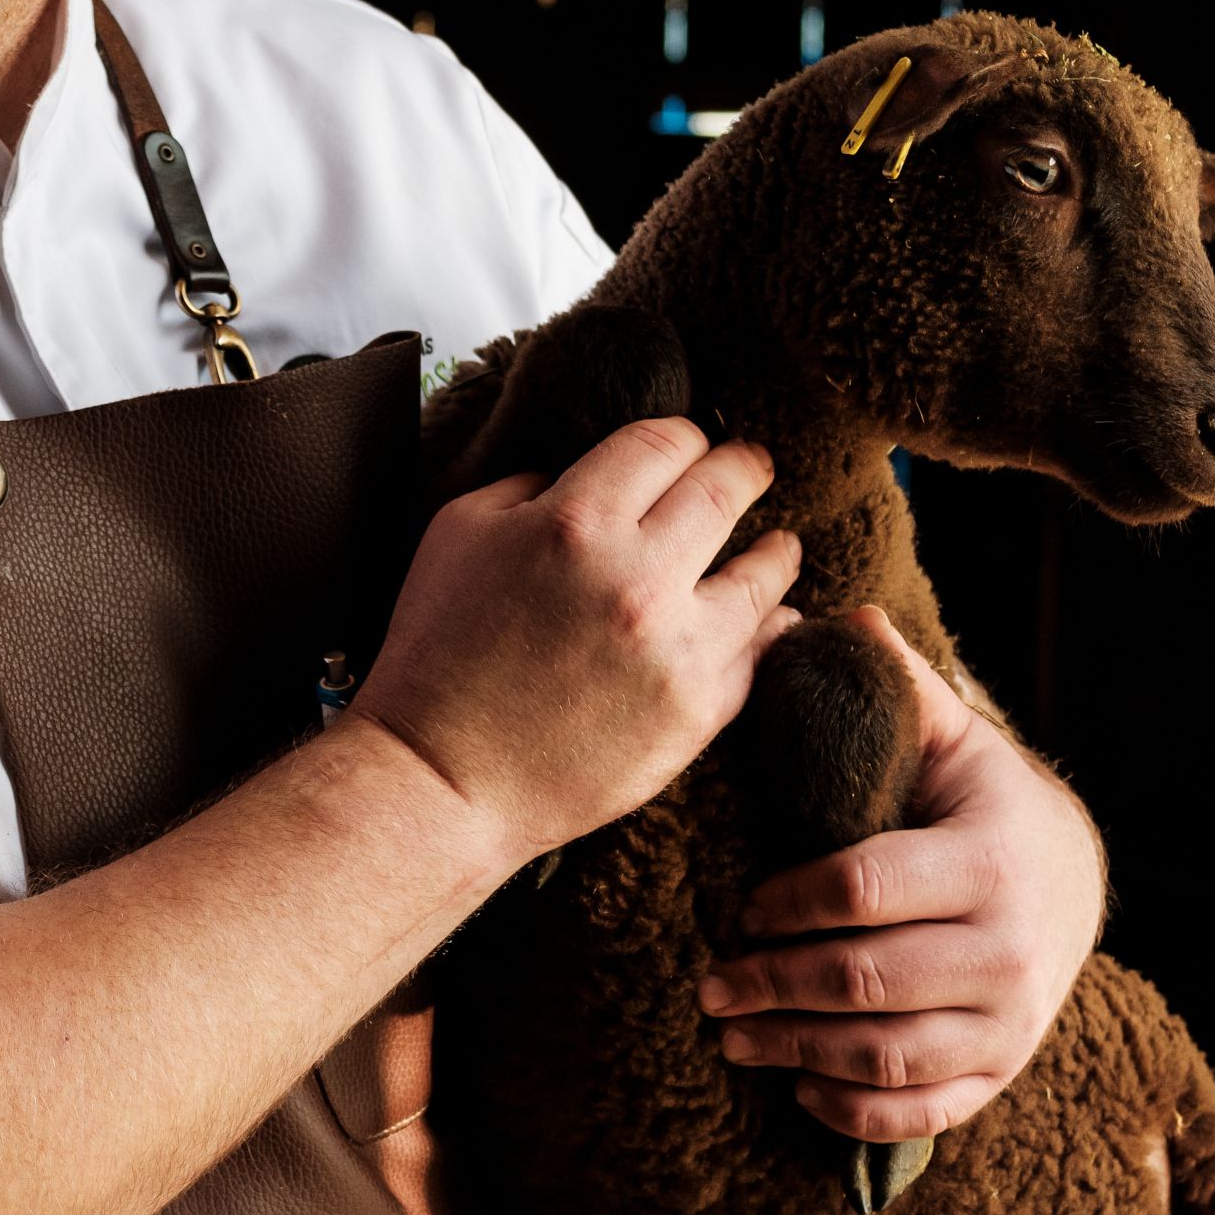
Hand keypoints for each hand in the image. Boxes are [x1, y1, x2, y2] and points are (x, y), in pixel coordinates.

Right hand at [357, 419, 801, 877]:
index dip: (683, 435)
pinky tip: (775, 616)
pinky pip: (764, 650)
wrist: (441, 779)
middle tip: (752, 467)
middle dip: (743, 467)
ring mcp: (676, 647)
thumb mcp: (456, 536)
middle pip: (726, 487)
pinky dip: (775, 625)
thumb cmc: (435, 656)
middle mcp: (636, 575)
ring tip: (778, 546)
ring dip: (775, 549)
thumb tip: (584, 473)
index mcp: (573, 521)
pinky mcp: (697, 710)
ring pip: (765, 572)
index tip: (690, 444)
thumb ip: (528, 487)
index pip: (665, 441)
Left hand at [697, 615, 1105, 1139]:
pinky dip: (856, 1113)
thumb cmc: (980, 801)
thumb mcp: (951, 738)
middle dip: (772, 985)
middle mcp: (1010, 948)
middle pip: (866, 981)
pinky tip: (800, 1090)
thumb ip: (896, 685)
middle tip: (708, 984)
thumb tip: (838, 618)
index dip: (788, 904)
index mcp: (988, 858)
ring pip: (888, 1056)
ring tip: (731, 1036)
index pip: (866, 890)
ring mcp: (1013, 1020)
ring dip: (797, 1052)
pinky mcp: (1004, 1069)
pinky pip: (925, 1112)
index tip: (740, 908)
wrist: (1073, 879)